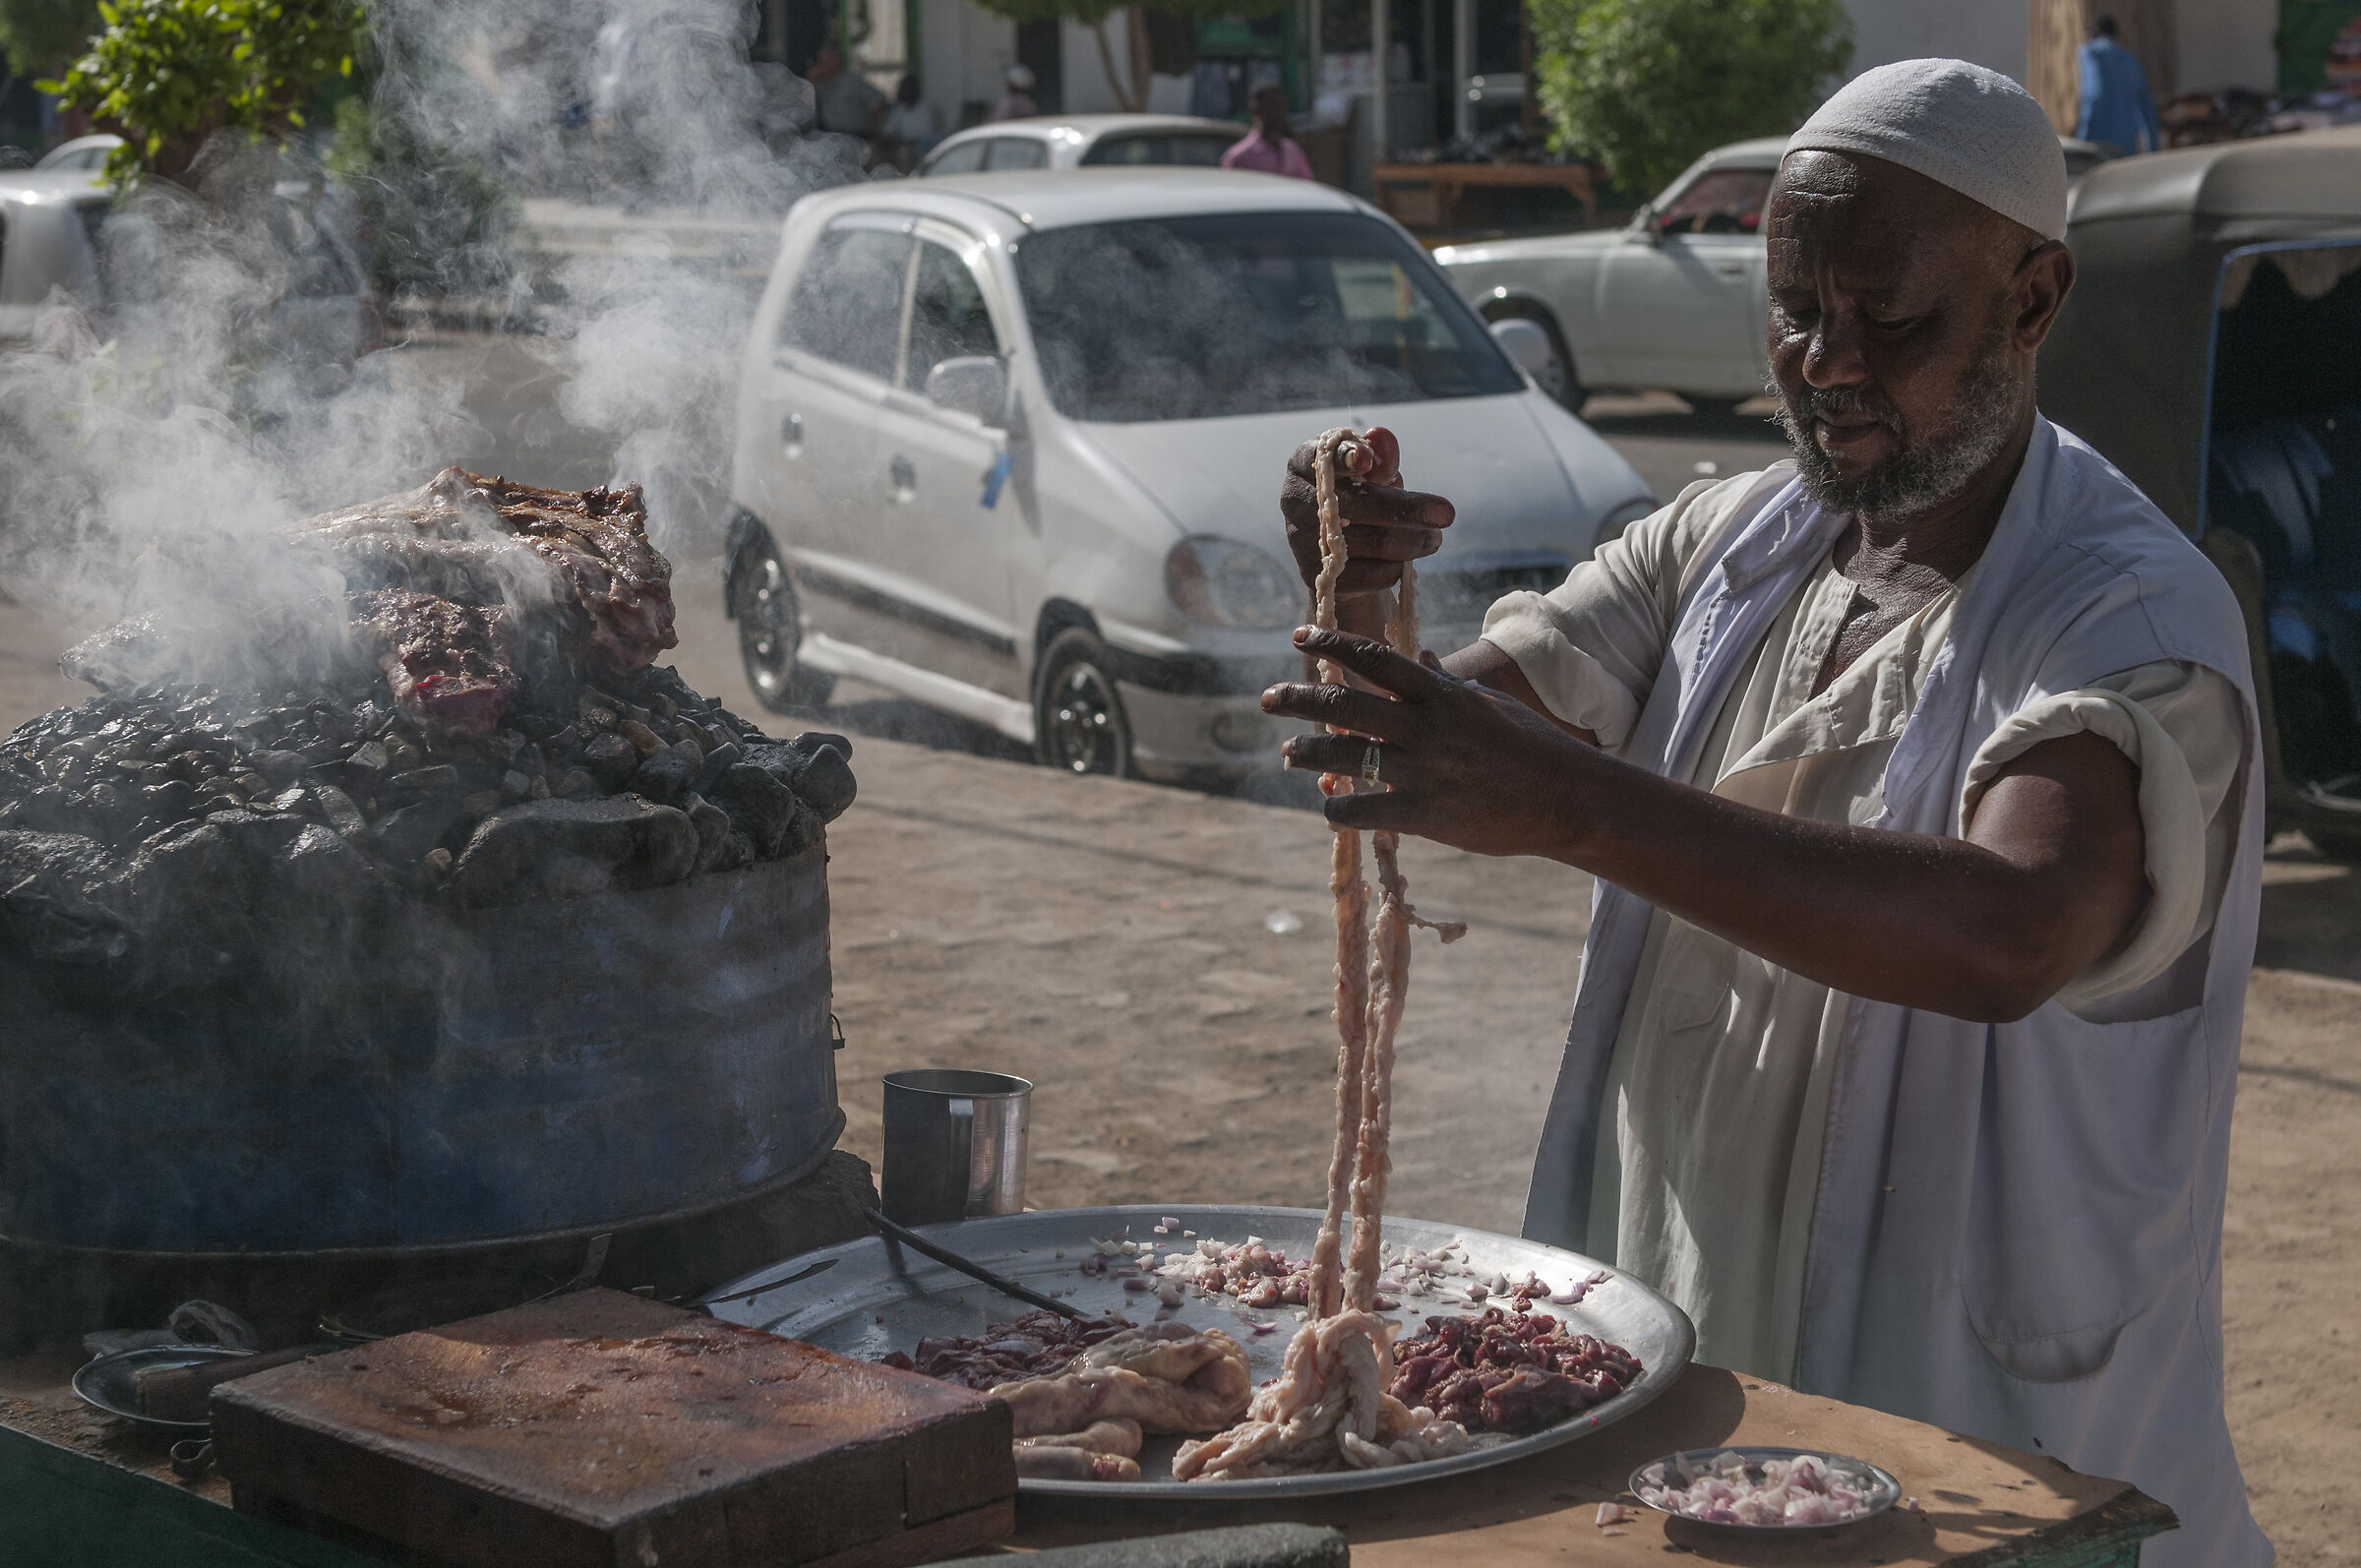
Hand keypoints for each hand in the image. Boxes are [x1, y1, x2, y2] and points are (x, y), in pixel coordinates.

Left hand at [1264, 626, 1601, 858]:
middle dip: (1299, 699)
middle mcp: (1425, 727)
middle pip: (1345, 705)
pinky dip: (1339, 809)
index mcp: (1440, 695)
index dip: (1331, 645)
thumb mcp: (1489, 704)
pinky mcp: (1426, 814)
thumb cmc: (1531, 747)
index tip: (1300, 637)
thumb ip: (1448, 683)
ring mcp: (1423, 771)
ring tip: (1289, 752)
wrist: (1567, 798)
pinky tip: (1328, 807)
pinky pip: (1365, 811)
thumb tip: (1423, 657)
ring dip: (1308, 752)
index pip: (1374, 659)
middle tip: (1267, 698)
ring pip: (1346, 756)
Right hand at [1280, 427, 1455, 604]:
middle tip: (1446, 513)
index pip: (1323, 456)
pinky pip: (1369, 573)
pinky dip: (1395, 567)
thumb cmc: (1361, 498)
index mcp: (1305, 463)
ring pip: (1368, 542)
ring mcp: (1301, 541)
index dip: (1345, 457)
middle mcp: (1294, 500)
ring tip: (1435, 538)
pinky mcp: (1317, 577)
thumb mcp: (1375, 475)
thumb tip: (1383, 438)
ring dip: (1412, 542)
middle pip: (1354, 504)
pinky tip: (1402, 561)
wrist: (1343, 555)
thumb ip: (1381, 458)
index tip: (1367, 460)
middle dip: (1406, 509)